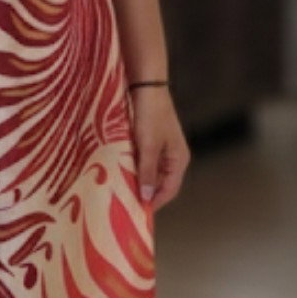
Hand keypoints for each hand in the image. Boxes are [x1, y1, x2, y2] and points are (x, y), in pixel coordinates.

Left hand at [129, 86, 190, 212]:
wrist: (145, 85)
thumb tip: (146, 198)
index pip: (169, 190)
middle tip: (123, 204)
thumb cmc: (151, 114)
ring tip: (118, 190)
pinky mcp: (148, 142)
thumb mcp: (148, 145)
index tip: (136, 213)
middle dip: (142, 192)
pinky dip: (132, 167)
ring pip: (148, 173)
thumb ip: (146, 171)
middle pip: (158, 183)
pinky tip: (117, 172)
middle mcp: (172, 157)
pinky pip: (141, 161)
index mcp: (179, 159)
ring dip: (135, 180)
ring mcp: (160, 149)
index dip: (154, 202)